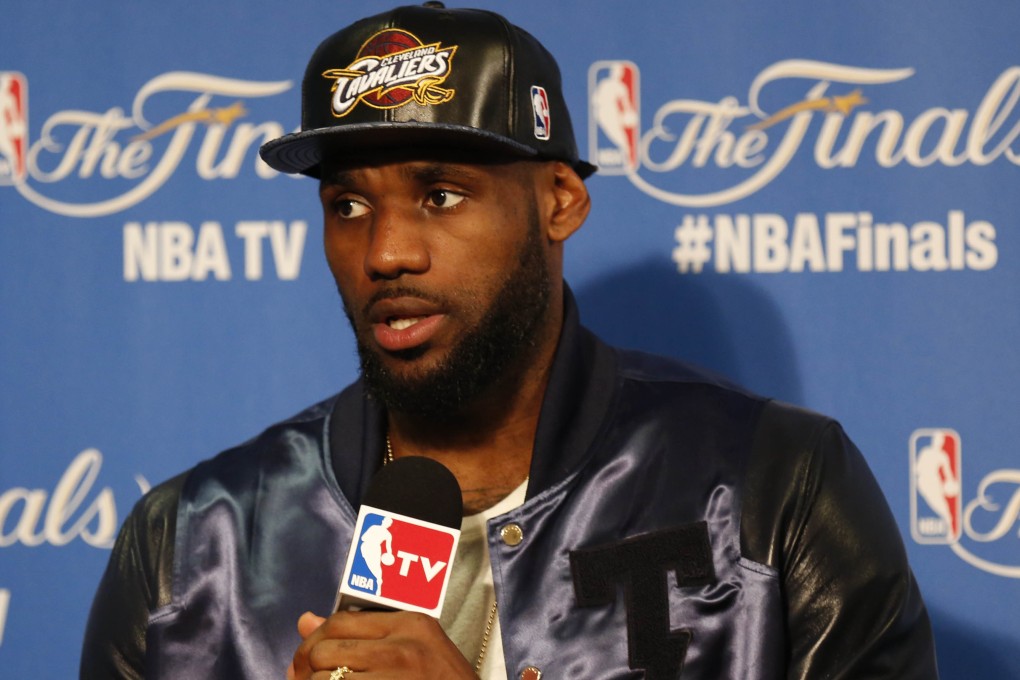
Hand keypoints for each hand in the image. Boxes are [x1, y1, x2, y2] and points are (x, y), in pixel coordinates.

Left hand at [287, 610, 477, 679]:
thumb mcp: (412, 646)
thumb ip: (362, 633)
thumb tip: (304, 620)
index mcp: (409, 624)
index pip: (340, 622)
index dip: (312, 641)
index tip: (304, 661)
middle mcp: (401, 649)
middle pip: (325, 650)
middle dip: (306, 669)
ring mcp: (394, 679)